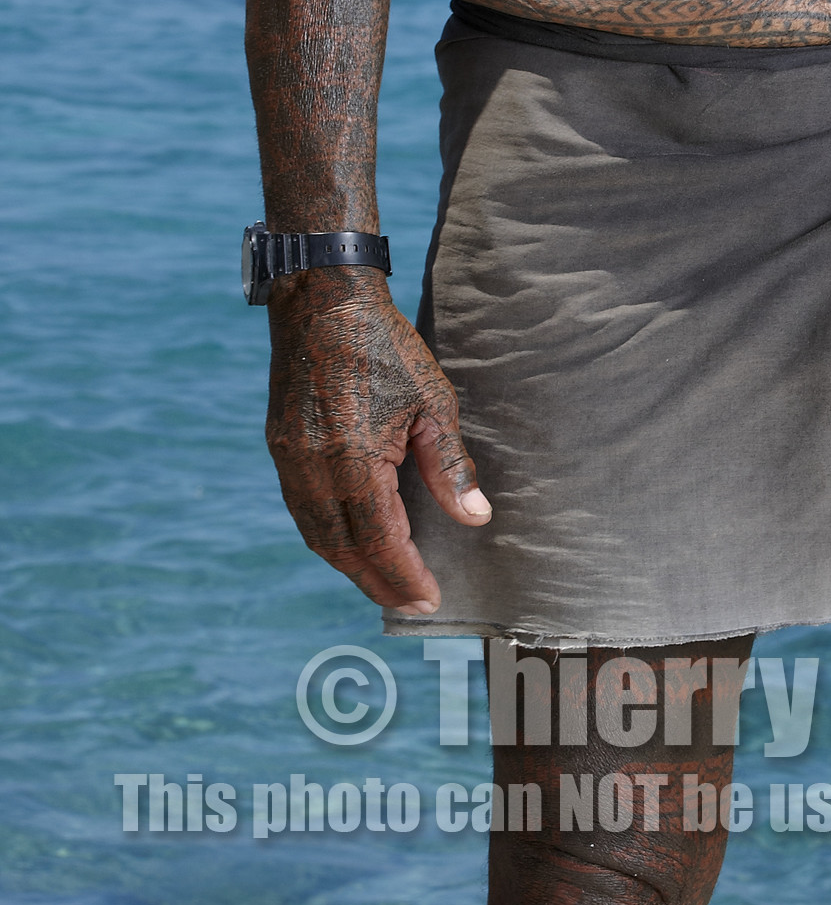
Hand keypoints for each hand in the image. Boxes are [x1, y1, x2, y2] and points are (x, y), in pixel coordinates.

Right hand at [265, 269, 489, 613]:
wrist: (322, 300)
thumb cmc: (384, 346)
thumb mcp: (432, 400)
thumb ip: (451, 466)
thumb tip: (476, 519)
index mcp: (353, 460)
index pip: (379, 539)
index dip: (405, 575)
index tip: (430, 600)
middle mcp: (313, 469)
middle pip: (343, 549)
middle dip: (378, 582)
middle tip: (411, 603)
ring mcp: (290, 461)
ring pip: (317, 535)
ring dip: (350, 565)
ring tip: (385, 581)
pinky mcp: (280, 448)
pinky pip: (301, 511)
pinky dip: (327, 537)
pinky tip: (351, 540)